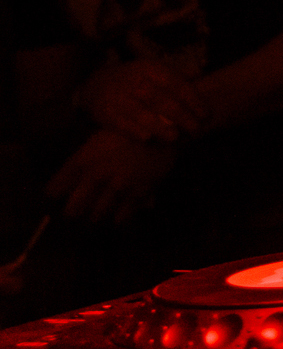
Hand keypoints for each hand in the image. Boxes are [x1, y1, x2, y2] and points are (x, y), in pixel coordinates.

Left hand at [47, 129, 177, 224]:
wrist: (162, 128)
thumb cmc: (124, 132)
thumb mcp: (96, 142)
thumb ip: (80, 163)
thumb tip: (64, 185)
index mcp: (82, 160)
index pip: (54, 189)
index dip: (55, 195)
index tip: (58, 196)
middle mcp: (96, 176)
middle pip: (73, 209)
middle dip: (73, 212)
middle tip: (77, 211)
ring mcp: (118, 187)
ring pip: (97, 215)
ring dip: (96, 216)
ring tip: (98, 213)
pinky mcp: (138, 193)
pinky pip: (123, 216)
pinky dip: (118, 219)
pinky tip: (118, 216)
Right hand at [74, 58, 206, 143]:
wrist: (96, 84)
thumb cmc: (136, 80)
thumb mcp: (155, 72)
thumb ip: (177, 78)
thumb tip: (201, 76)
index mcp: (150, 68)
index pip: (176, 84)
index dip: (193, 100)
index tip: (205, 114)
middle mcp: (134, 81)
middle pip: (161, 100)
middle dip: (181, 116)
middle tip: (196, 130)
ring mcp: (118, 97)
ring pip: (141, 114)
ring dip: (160, 127)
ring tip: (174, 137)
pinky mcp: (105, 113)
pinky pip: (122, 124)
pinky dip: (135, 132)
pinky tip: (148, 138)